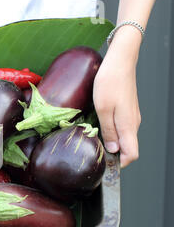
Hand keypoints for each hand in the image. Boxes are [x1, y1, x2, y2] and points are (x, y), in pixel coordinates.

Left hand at [93, 28, 141, 167]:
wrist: (120, 61)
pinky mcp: (127, 110)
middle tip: (94, 153)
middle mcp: (133, 123)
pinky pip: (121, 127)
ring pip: (123, 137)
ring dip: (111, 142)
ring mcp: (131, 116)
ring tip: (94, 141)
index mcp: (129, 126)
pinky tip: (98, 127)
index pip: (132, 154)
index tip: (105, 164)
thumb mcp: (103, 108)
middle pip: (127, 148)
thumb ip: (108, 130)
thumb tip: (112, 150)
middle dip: (113, 154)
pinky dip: (111, 132)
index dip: (120, 163)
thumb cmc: (110, 82)